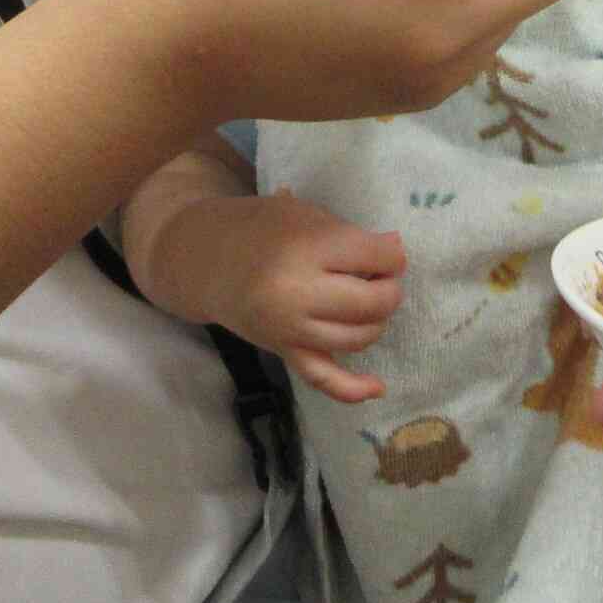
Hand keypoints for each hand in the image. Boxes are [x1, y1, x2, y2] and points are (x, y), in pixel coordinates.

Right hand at [135, 192, 406, 404]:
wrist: (207, 260)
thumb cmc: (261, 228)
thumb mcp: (304, 213)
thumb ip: (348, 234)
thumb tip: (395, 251)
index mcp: (306, 248)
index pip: (375, 257)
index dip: (392, 255)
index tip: (388, 251)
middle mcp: (298, 292)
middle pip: (372, 302)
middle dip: (389, 289)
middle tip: (381, 277)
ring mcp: (290, 328)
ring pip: (357, 337)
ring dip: (375, 322)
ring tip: (367, 302)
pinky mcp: (284, 351)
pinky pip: (322, 378)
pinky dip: (353, 389)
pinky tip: (378, 387)